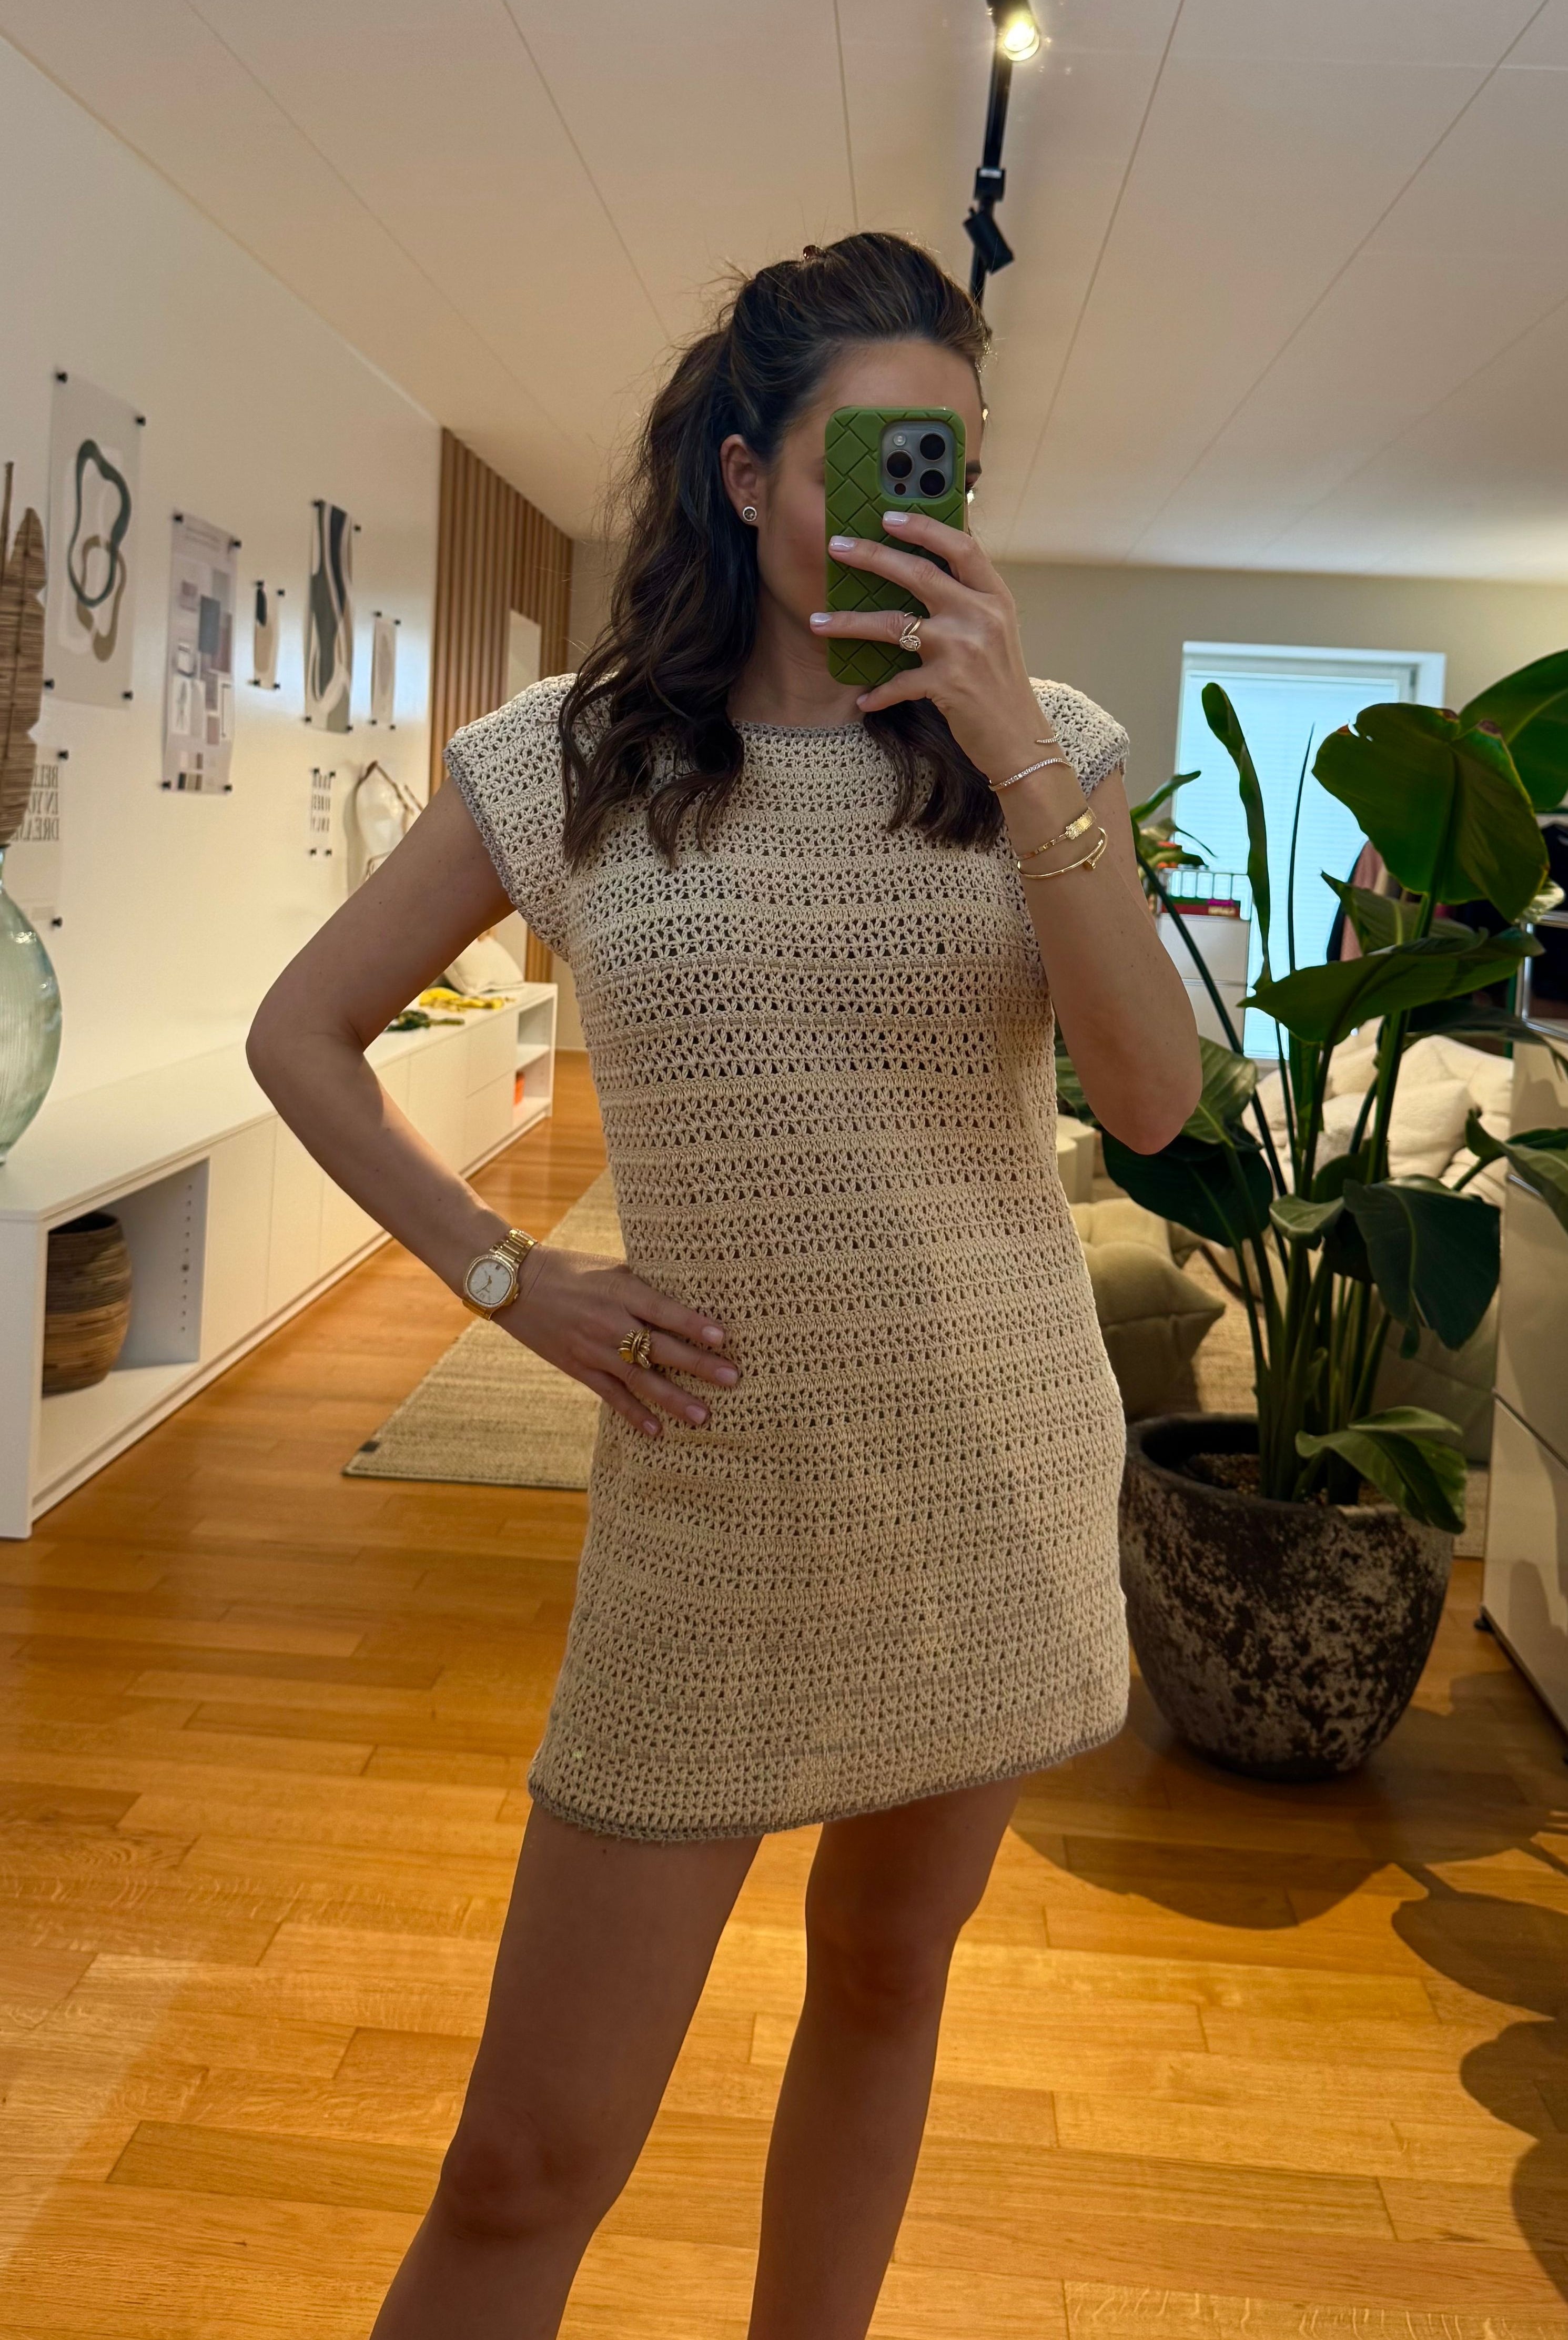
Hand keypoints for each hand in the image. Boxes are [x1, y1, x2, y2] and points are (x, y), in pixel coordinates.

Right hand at [496, 1243, 739, 1438]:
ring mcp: (593, 1349)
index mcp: (620, 1291)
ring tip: (702, 1416)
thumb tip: (685, 1301)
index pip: (664, 1310)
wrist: (515, 1285)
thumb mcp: (611, 1268)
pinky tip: (656, 1430)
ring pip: (640, 1378)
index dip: (693, 1325)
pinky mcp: (579, 1368)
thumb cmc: (570, 1269)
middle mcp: (609, 1322)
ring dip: (673, 1399)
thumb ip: (644, 1288)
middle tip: (731, 1379)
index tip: (723, 1337)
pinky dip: (634, 1413)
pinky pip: (611, 1395)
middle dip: (697, 1365)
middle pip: (659, 1348)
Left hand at [812, 512, 1051, 782]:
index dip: (923, 527)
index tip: (887, 516)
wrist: (1019, 737)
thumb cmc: (1000, 682)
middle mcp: (981, 616)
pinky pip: (898, 682)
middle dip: (873, 556)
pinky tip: (863, 698)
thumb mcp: (996, 630)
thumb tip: (924, 568)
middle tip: (837, 546)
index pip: (961, 546)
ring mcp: (964, 649)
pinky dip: (878, 693)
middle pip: (919, 573)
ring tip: (818, 621)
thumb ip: (968, 599)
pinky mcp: (947, 685)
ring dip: (850, 623)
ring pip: (894, 624)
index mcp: (995, 596)